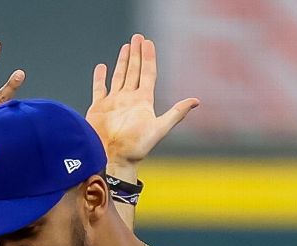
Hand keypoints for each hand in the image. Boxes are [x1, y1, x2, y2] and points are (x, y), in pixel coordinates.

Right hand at [87, 33, 198, 181]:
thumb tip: (197, 101)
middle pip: (134, 71)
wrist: (113, 158)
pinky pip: (100, 88)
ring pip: (120, 76)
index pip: (148, 73)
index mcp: (143, 101)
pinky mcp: (99, 107)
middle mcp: (129, 99)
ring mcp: (114, 102)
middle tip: (138, 37)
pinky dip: (100, 77)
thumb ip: (177, 113)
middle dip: (136, 54)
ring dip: (122, 61)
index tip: (148, 42)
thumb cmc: (137, 147)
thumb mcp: (160, 128)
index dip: (148, 57)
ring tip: (126, 46)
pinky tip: (102, 67)